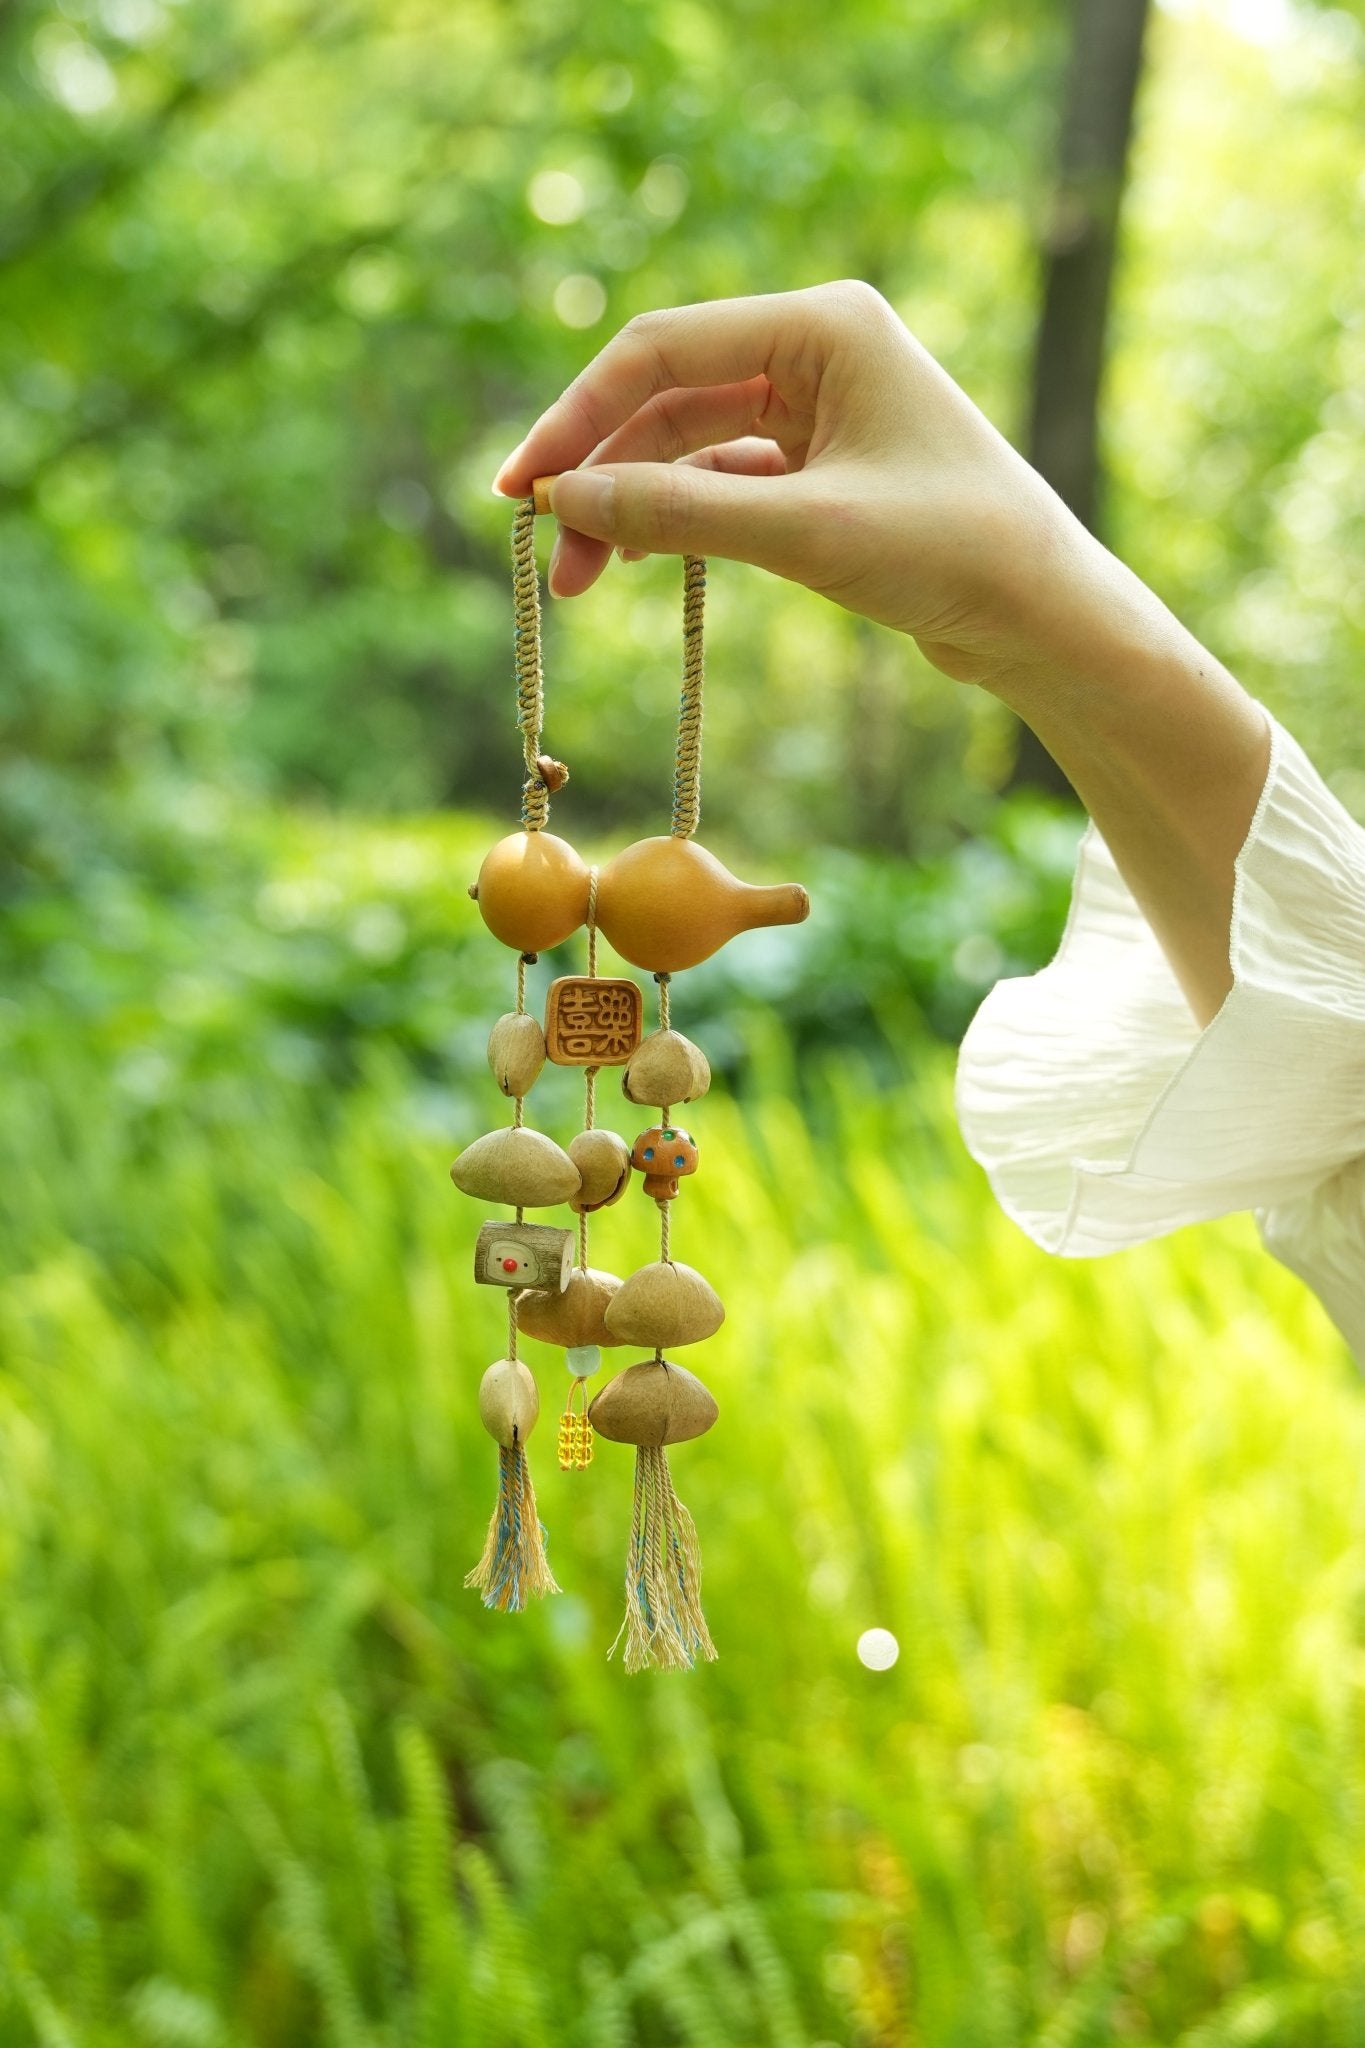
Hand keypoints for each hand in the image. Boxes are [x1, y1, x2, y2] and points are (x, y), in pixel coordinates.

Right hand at [494, 280, 1272, 1025]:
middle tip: (546, 552)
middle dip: (602, 475)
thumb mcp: (804, 531)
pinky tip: (638, 562)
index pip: (663, 351)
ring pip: (690, 447)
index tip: (520, 486)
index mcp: (822, 325)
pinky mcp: (826, 469)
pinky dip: (679, 520)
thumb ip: (680, 512)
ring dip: (634, 508)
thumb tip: (568, 503)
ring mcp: (822, 410)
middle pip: (668, 399)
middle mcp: (818, 351)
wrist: (1045, 618)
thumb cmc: (950, 553)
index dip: (579, 417)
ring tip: (580, 582)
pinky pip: (725, 481)